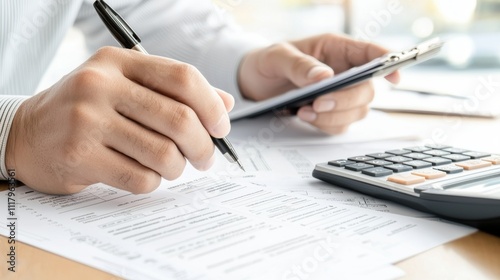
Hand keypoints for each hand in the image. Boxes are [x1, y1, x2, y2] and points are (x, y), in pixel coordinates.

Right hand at [6, 47, 233, 193]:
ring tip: (171, 167)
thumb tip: (225, 105)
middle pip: (179, 119)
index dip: (212, 106)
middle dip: (203, 146)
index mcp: (118, 62)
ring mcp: (86, 120)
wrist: (28, 135)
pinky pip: (140, 178)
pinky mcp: (78, 155)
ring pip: (163, 154)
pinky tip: (144, 175)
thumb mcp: (126, 88)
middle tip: (206, 158)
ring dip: (177, 168)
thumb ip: (174, 92)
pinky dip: (152, 182)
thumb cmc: (88, 111)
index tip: (221, 128)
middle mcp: (100, 85)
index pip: (183, 77)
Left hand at [238, 33, 399, 133]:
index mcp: (335, 49)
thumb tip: (324, 77)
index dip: (388, 63)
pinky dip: (326, 125)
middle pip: (367, 89)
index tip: (395, 76)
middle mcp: (344, 71)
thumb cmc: (268, 63)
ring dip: (334, 115)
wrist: (254, 84)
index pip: (370, 53)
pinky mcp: (331, 113)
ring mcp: (340, 95)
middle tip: (319, 103)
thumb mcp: (276, 57)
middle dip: (347, 99)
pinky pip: (341, 125)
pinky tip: (305, 116)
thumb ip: (299, 65)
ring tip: (304, 111)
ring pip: (357, 111)